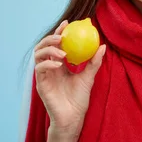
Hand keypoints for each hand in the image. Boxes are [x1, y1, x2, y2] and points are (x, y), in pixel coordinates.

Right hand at [34, 20, 106, 136]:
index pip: (56, 44)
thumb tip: (103, 46)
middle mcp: (49, 68)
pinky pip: (40, 70)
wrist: (73, 118)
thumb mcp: (88, 77)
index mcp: (59, 65)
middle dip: (51, 38)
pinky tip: (59, 64)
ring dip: (49, 49)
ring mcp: (44, 76)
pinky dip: (48, 64)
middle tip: (62, 36)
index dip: (59, 32)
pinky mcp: (40, 84)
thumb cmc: (79, 99)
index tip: (67, 23)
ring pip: (38, 55)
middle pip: (43, 46)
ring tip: (62, 51)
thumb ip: (94, 62)